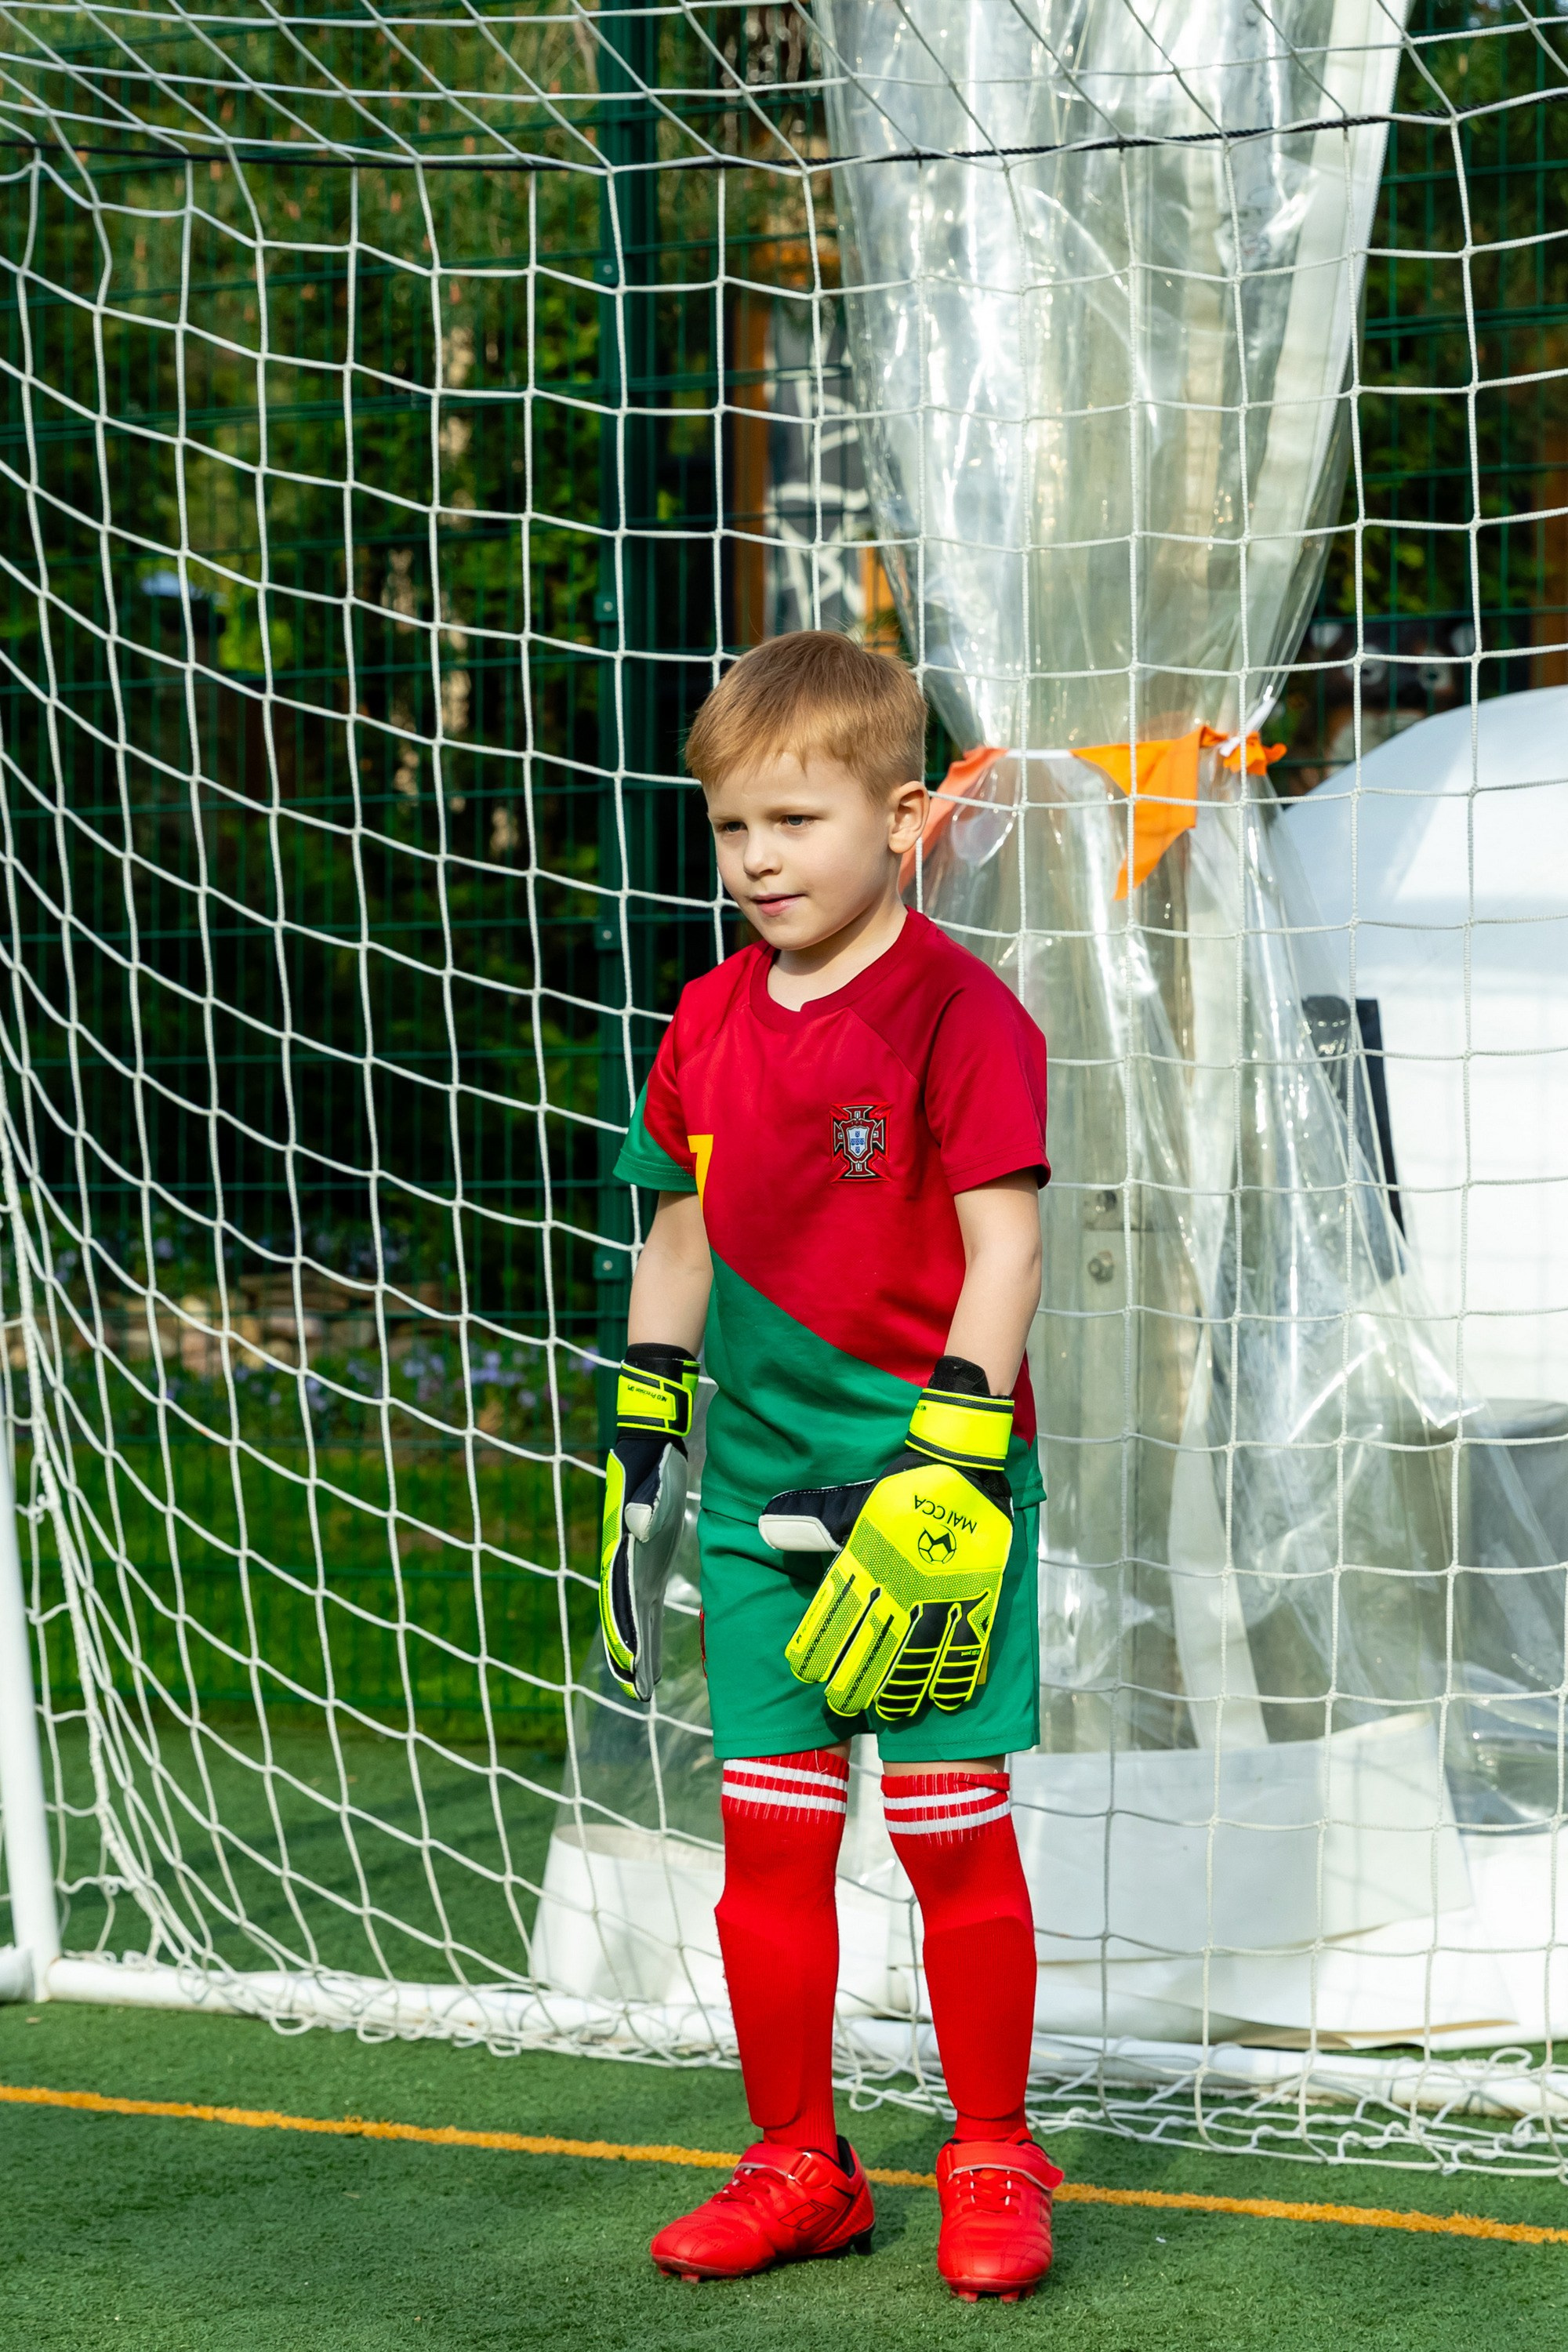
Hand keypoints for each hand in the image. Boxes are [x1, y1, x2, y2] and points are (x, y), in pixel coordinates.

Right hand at [599, 1344, 698, 1699]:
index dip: (623, 1632)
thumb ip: (646, 1502)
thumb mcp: (653, 1477)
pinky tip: (648, 1652)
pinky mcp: (647, 1561)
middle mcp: (622, 1561)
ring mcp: (633, 1564)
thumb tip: (641, 1526)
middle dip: (627, 1655)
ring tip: (639, 1687)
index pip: (619, 1598)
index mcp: (621, 1547)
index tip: (629, 1663)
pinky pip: (643, 1603)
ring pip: (631, 1615)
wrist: (650, 1443)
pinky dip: (644, 1629)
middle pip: (621, 1616)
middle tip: (635, 1693)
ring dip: (634, 1649)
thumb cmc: (654, 1462)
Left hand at [760, 1358, 1012, 1720]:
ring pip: (916, 1654)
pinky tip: (943, 1699)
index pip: (836, 1615)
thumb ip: (811, 1521)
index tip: (806, 1673)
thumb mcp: (852, 1502)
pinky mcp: (975, 1595)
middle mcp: (900, 1585)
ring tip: (887, 1713)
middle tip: (840, 1704)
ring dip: (900, 1687)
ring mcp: (939, 1594)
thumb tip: (769, 1527)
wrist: (959, 1462)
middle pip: (872, 1644)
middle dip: (854, 1678)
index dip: (820, 1646)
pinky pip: (965, 1645)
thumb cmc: (903, 1484)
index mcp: (867, 1563)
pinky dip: (955, 1675)